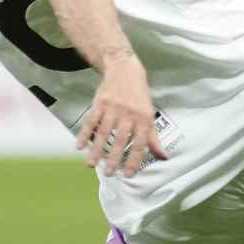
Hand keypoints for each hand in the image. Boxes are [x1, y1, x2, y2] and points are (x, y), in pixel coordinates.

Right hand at [75, 54, 168, 176]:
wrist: (124, 69)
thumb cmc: (139, 95)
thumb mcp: (149, 113)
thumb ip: (153, 137)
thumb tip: (164, 157)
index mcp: (144, 118)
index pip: (140, 143)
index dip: (134, 160)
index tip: (128, 174)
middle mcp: (129, 114)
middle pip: (120, 140)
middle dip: (114, 159)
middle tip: (109, 174)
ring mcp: (113, 108)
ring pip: (104, 133)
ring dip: (96, 150)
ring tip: (91, 165)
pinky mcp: (100, 103)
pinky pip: (91, 121)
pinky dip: (84, 134)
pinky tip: (79, 146)